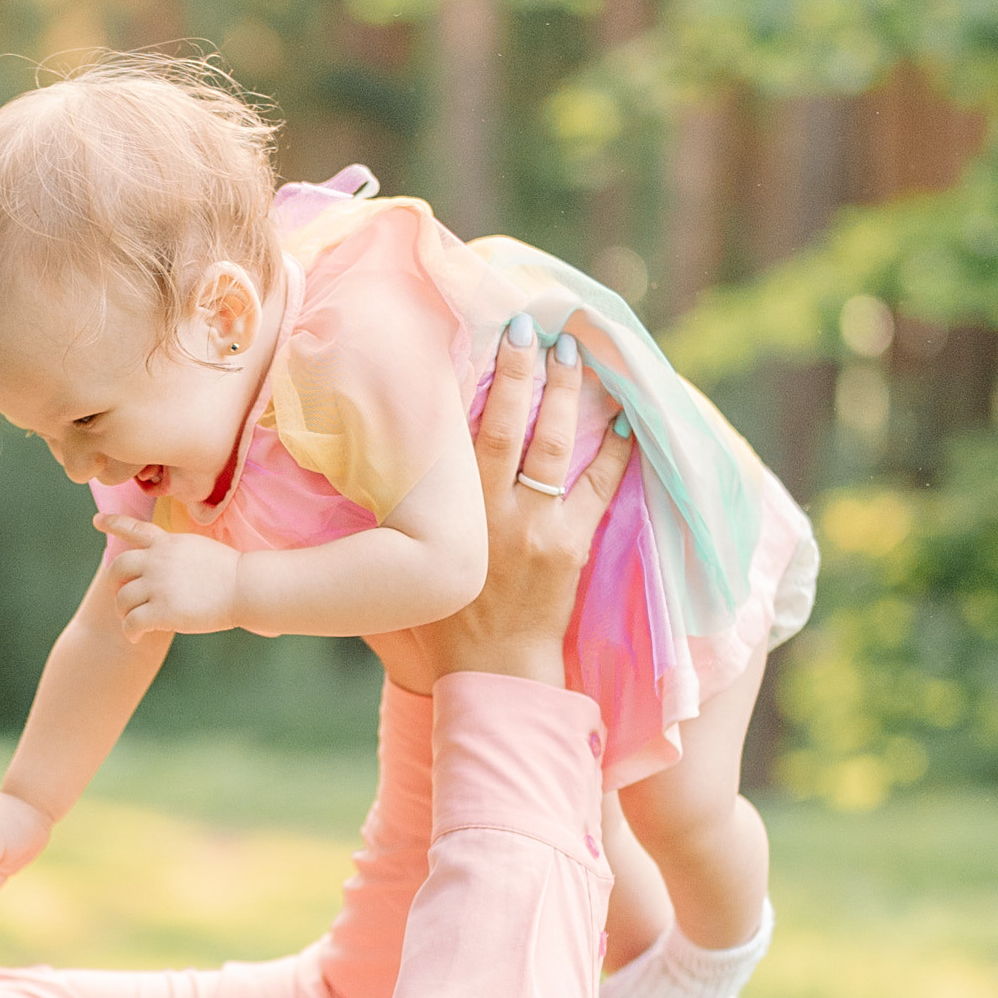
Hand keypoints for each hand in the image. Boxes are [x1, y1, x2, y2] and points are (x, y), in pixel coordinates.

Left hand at [92, 516, 244, 643]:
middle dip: (114, 582)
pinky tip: (136, 637)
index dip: (113, 523)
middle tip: (119, 595)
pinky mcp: (162, 610)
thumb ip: (177, 552)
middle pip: (118, 567)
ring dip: (124, 612)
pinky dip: (130, 631)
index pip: (135, 528)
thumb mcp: (200, 548)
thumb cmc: (232, 573)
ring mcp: (158, 584)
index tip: (97, 521)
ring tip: (132, 621)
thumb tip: (164, 564)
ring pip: (122, 599)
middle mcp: (157, 560)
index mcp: (168, 543)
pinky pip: (132, 623)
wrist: (247, 587)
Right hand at [373, 325, 627, 694]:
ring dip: (564, 395)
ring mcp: (532, 526)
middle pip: (504, 424)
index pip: (452, 432)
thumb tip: (375, 466)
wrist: (493, 672)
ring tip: (572, 352)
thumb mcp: (409, 560)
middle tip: (528, 325)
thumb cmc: (441, 621)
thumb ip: (400, 515)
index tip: (469, 337)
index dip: (463, 381)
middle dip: (518, 370)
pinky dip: (613, 451)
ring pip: (551, 446)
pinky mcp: (569, 545)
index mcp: (446, 511)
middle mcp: (488, 510)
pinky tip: (622, 418)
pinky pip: (596, 486)